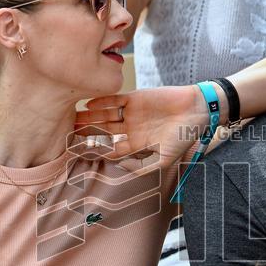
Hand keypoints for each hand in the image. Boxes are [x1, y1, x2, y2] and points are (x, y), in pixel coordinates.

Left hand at [74, 85, 213, 170]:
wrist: (197, 112)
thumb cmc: (183, 138)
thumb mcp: (164, 160)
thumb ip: (142, 167)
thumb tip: (120, 168)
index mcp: (136, 145)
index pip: (110, 150)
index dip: (94, 152)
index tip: (77, 154)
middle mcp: (131, 130)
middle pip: (103, 132)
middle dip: (86, 134)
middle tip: (67, 135)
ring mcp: (132, 114)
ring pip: (105, 116)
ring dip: (90, 117)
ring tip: (74, 119)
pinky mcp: (136, 98)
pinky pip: (115, 100)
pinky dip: (102, 102)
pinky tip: (89, 104)